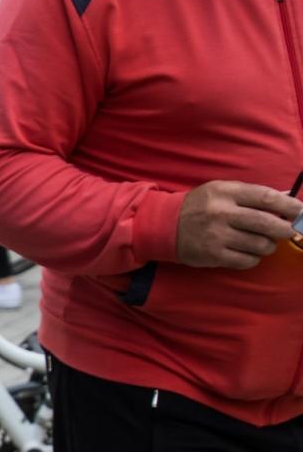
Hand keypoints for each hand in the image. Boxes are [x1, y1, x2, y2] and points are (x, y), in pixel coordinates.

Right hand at [175, 181, 301, 268]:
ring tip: (262, 242)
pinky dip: (254, 258)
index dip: (288, 206)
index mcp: (226, 193)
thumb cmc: (198, 206)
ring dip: (268, 245)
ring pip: (261, 245)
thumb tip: (286, 201)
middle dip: (285, 229)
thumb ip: (251, 195)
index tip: (300, 212)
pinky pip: (247, 260)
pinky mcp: (214, 255)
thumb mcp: (221, 191)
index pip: (266, 197)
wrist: (163, 225)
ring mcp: (217, 236)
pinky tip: (248, 252)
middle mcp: (222, 213)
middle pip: (267, 223)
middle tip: (288, 231)